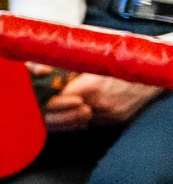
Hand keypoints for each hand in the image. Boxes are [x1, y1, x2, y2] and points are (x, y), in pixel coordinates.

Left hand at [43, 73, 163, 131]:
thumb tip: (37, 71)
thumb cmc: (115, 64)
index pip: (58, 101)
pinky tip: (83, 106)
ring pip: (78, 121)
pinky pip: (93, 122)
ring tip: (66, 104)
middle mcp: (101, 104)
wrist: (147, 74)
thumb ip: (61, 66)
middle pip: (65, 115)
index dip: (47, 98)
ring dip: (69, 114)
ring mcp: (109, 115)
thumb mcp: (88, 61)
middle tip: (47, 102)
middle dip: (55, 109)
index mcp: (91, 87)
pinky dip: (84, 117)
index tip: (42, 93)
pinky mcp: (116, 120)